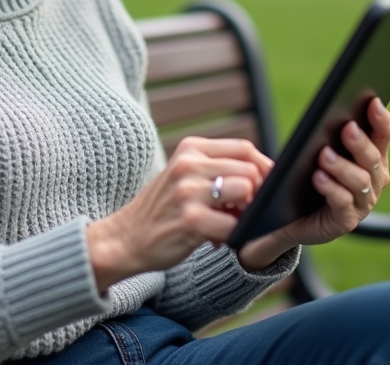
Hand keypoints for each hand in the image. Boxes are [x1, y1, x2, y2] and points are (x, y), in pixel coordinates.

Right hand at [87, 137, 272, 290]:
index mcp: (191, 149)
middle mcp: (188, 165)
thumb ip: (217, 168)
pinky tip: (217, 240)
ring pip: (245, 191)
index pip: (244, 149)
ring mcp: (188, 192)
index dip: (263, 169)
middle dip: (255, 194)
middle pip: (249, 170)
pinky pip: (233, 225)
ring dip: (245, 213)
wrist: (125, 238)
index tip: (263, 188)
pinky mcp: (191, 220)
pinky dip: (232, 236)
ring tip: (229, 222)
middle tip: (241, 212)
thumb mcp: (184, 175)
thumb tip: (264, 175)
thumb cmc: (163, 208)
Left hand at [238, 97, 389, 269]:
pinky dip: (331, 189)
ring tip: (324, 155)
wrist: (291, 215)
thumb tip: (326, 112)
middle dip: (360, 142)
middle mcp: (374, 180)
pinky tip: (318, 177)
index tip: (373, 102)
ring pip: (360, 181)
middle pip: (372, 158)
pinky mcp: (345, 221)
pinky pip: (343, 204)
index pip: (383, 135)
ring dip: (342, 166)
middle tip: (347, 128)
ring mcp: (362, 203)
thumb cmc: (307, 176)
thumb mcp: (316, 151)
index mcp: (372, 158)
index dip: (381, 119)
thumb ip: (325, 134)